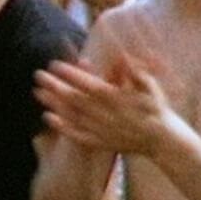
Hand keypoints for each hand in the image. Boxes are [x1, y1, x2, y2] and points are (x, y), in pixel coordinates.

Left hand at [34, 13, 179, 156]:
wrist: (163, 140)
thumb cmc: (158, 109)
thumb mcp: (151, 87)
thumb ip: (134, 72)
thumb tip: (121, 56)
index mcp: (118, 100)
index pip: (88, 84)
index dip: (71, 74)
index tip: (55, 65)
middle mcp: (106, 115)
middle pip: (75, 99)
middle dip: (55, 86)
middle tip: (38, 75)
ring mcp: (102, 130)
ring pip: (72, 116)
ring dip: (53, 103)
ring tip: (37, 92)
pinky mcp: (101, 142)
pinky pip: (76, 135)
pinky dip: (61, 126)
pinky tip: (49, 118)